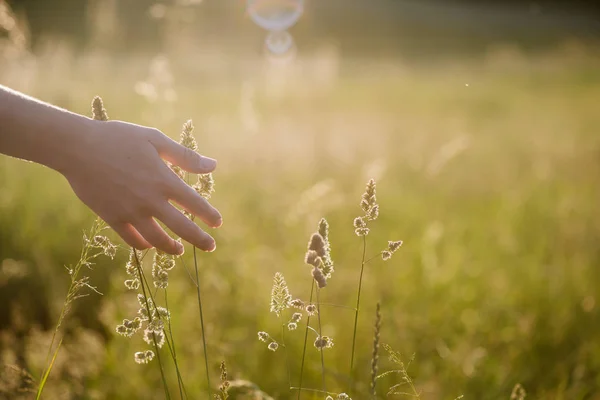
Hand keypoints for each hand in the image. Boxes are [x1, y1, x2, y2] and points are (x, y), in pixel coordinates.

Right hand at [62, 119, 221, 254]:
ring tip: (180, 250)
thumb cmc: (118, 138)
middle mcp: (150, 200)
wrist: (76, 147)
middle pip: (182, 228)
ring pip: (157, 240)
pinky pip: (132, 239)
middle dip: (200, 239)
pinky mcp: (112, 218)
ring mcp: (130, 212)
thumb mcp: (155, 139)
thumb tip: (213, 166)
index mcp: (163, 180)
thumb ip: (185, 156)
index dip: (209, 215)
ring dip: (172, 248)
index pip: (195, 204)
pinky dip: (144, 245)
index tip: (218, 223)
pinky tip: (151, 245)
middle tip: (211, 246)